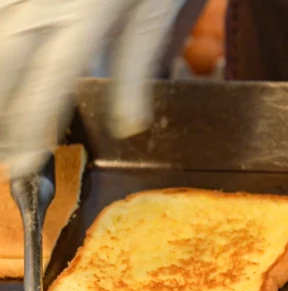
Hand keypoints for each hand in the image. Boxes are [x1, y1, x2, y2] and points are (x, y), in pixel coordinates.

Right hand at [0, 0, 179, 178]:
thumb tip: (126, 123)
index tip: (21, 166)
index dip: (30, 128)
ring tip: (3, 118)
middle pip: (3, 56)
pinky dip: (0, 30)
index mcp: (86, 15)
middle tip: (3, 151)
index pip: (47, 83)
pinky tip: (8, 51)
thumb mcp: (160, 13)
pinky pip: (2, 9)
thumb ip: (139, 65)